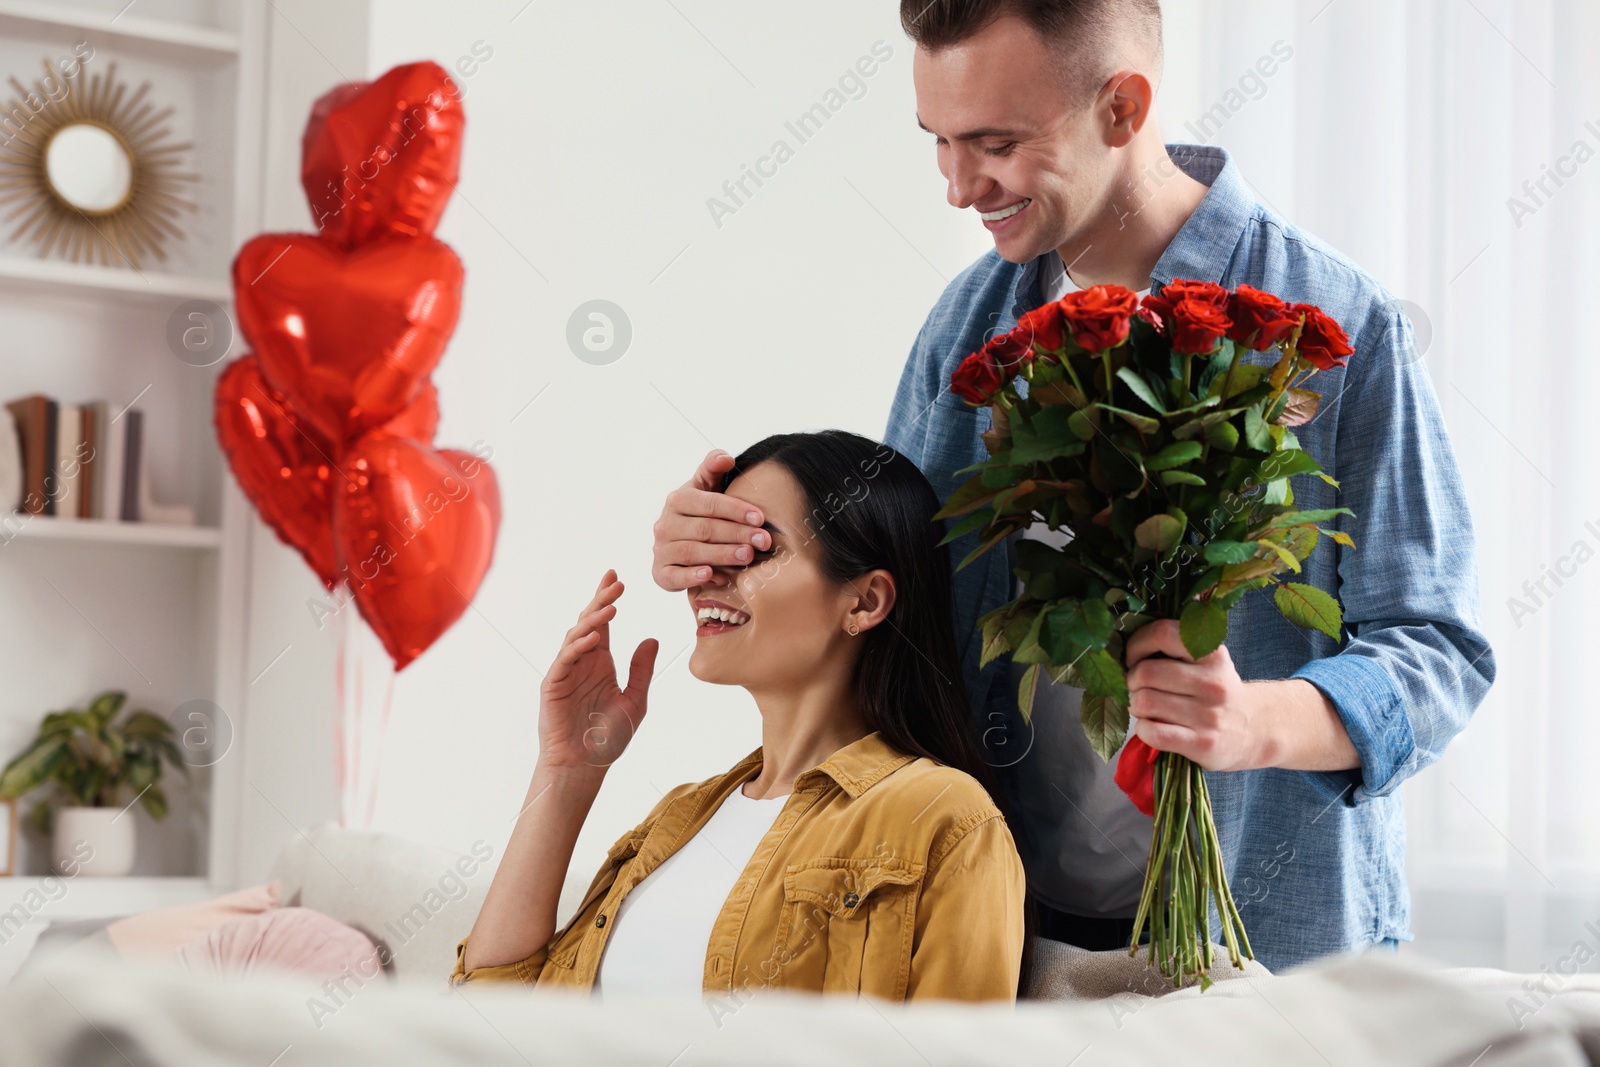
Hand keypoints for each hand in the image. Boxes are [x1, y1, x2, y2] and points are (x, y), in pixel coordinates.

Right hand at [539, 569, 658, 771]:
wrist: (584, 766)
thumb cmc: (607, 737)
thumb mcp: (635, 700)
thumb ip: (642, 670)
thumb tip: (652, 639)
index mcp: (601, 662)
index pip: (604, 624)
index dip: (607, 600)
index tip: (617, 578)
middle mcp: (582, 662)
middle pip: (589, 622)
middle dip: (601, 600)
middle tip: (616, 581)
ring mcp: (566, 671)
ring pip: (576, 636)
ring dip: (593, 620)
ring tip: (612, 606)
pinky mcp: (553, 685)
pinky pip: (565, 660)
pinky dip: (579, 646)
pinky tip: (594, 637)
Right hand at [651, 448, 770, 590]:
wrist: (679, 544)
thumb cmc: (699, 513)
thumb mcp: (704, 487)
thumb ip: (712, 468)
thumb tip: (726, 457)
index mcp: (677, 500)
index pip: (709, 503)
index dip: (736, 510)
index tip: (761, 518)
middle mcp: (664, 524)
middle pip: (704, 529)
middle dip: (737, 534)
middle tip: (763, 540)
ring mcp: (661, 549)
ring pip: (692, 552)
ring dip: (722, 554)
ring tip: (747, 555)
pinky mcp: (660, 573)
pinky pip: (674, 576)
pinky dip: (691, 576)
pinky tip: (710, 575)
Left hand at [1124, 619, 1268, 771]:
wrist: (1254, 730)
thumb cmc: (1215, 691)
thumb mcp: (1206, 661)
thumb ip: (1174, 647)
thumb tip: (1123, 644)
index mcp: (1212, 653)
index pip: (1161, 633)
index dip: (1136, 645)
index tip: (1134, 658)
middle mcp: (1213, 682)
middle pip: (1145, 672)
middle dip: (1130, 681)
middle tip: (1138, 689)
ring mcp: (1208, 715)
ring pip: (1144, 702)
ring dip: (1135, 706)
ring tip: (1147, 708)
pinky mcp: (1202, 743)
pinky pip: (1152, 732)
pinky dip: (1142, 729)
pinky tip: (1152, 727)